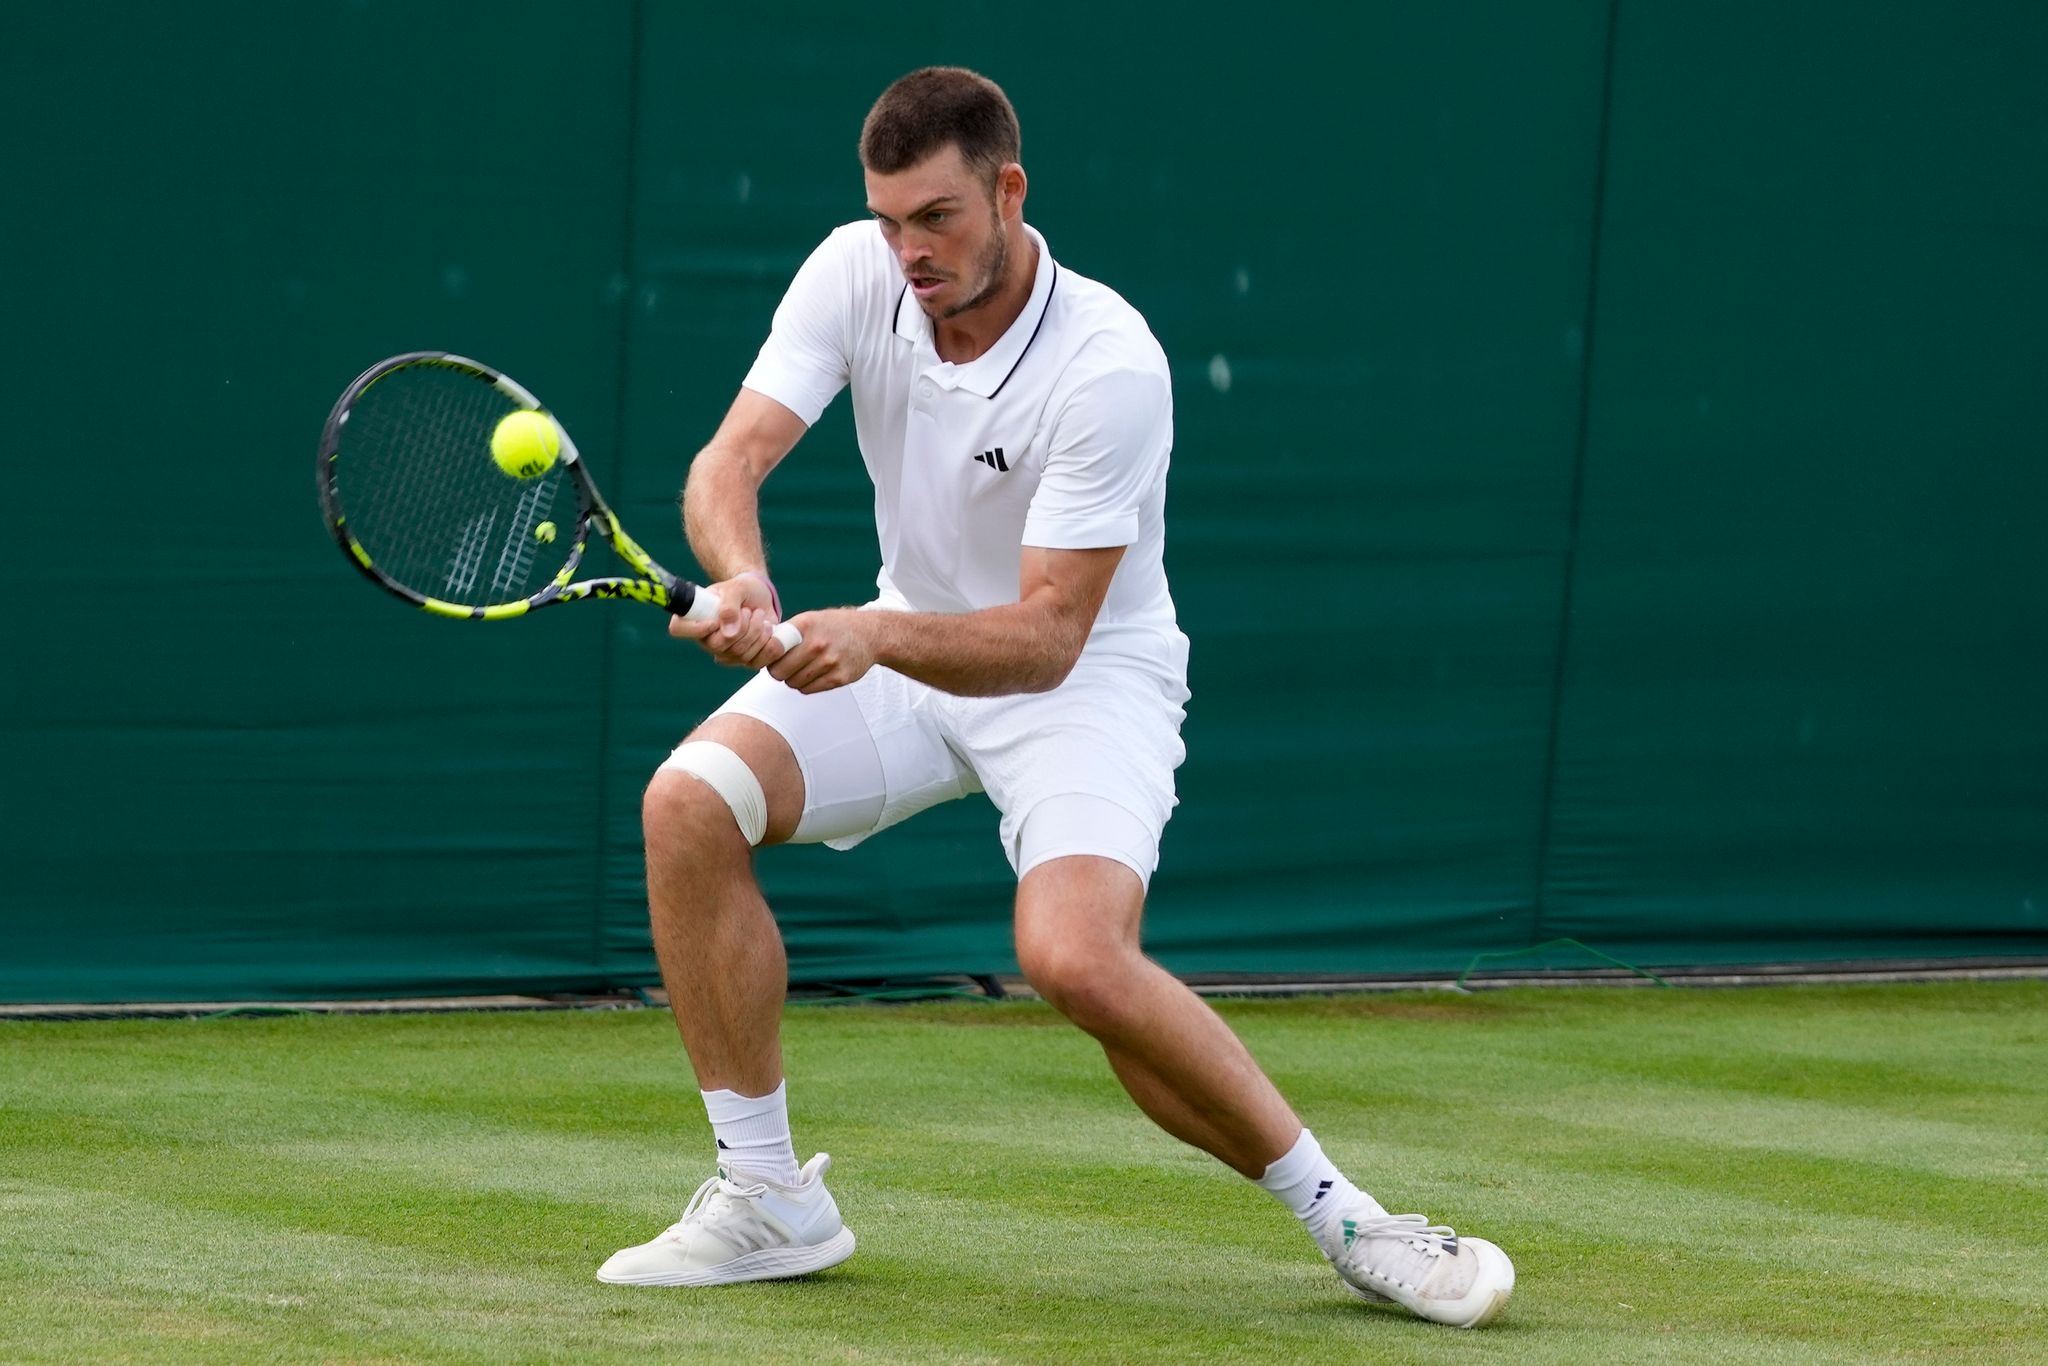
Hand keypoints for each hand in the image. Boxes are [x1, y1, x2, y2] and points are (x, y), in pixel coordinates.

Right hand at [667, 574, 788, 668]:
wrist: (762, 597)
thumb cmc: (743, 590)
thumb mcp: (737, 588)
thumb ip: (729, 605)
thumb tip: (729, 633)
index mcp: (695, 618)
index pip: (679, 629)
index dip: (697, 627)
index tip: (717, 618)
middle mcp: (707, 639)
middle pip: (718, 646)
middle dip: (741, 626)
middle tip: (749, 611)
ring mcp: (726, 653)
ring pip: (740, 655)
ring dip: (757, 632)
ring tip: (760, 616)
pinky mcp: (746, 660)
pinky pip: (757, 662)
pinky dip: (768, 645)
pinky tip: (769, 630)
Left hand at [766, 608, 879, 693]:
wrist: (869, 635)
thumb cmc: (834, 627)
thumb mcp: (809, 619)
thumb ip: (786, 632)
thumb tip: (759, 646)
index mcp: (806, 626)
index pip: (772, 650)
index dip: (769, 656)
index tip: (773, 656)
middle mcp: (818, 644)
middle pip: (779, 672)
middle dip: (779, 671)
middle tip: (785, 666)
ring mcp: (829, 662)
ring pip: (793, 683)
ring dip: (793, 679)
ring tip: (802, 668)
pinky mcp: (838, 678)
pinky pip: (808, 690)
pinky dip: (806, 685)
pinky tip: (813, 674)